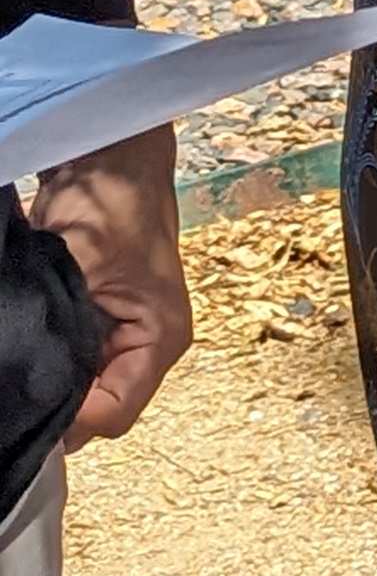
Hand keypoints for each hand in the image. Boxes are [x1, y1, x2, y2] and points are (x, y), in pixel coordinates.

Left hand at [30, 126, 188, 446]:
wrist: (109, 156)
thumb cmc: (112, 202)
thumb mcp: (81, 271)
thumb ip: (66, 337)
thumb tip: (34, 397)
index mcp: (161, 339)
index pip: (113, 415)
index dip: (69, 418)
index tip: (25, 402)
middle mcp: (148, 345)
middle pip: (99, 408)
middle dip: (58, 402)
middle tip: (16, 380)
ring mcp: (123, 334)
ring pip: (81, 388)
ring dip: (51, 379)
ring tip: (20, 357)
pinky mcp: (98, 321)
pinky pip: (71, 363)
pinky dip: (46, 360)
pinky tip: (24, 344)